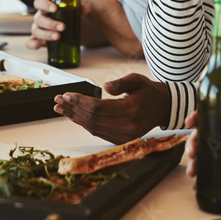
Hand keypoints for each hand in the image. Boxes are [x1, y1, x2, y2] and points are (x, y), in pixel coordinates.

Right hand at [26, 0, 90, 49]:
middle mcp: (39, 18)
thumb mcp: (72, 11)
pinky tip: (42, 45)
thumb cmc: (65, 17)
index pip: (39, 2)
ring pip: (36, 31)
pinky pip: (30, 43)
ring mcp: (37, 29)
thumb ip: (79, 8)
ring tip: (58, 37)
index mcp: (45, 8)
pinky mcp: (37, 40)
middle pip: (39, 19)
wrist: (64, 29)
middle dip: (51, 23)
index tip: (55, 8)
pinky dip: (34, 44)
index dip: (45, 4)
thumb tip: (87, 8)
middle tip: (63, 27)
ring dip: (47, 34)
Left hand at [53, 73, 170, 143]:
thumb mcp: (138, 79)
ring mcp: (124, 136)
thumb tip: (105, 88)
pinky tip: (73, 116)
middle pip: (93, 119)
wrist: (162, 108)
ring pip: (92, 127)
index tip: (67, 94)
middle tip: (58, 100)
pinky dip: (83, 123)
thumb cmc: (148, 92)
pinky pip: (97, 132)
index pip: (99, 108)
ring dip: (74, 117)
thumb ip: (121, 82)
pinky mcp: (120, 140)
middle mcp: (128, 126)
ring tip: (60, 108)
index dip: (80, 102)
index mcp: (132, 110)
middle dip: (73, 109)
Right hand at [183, 111, 220, 187]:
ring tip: (194, 173)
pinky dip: (205, 179)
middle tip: (192, 154)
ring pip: (207, 157)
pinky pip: (215, 175)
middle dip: (193, 144)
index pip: (216, 116)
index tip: (190, 122)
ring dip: (196, 163)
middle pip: (205, 138)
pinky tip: (198, 185)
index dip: (200, 117)